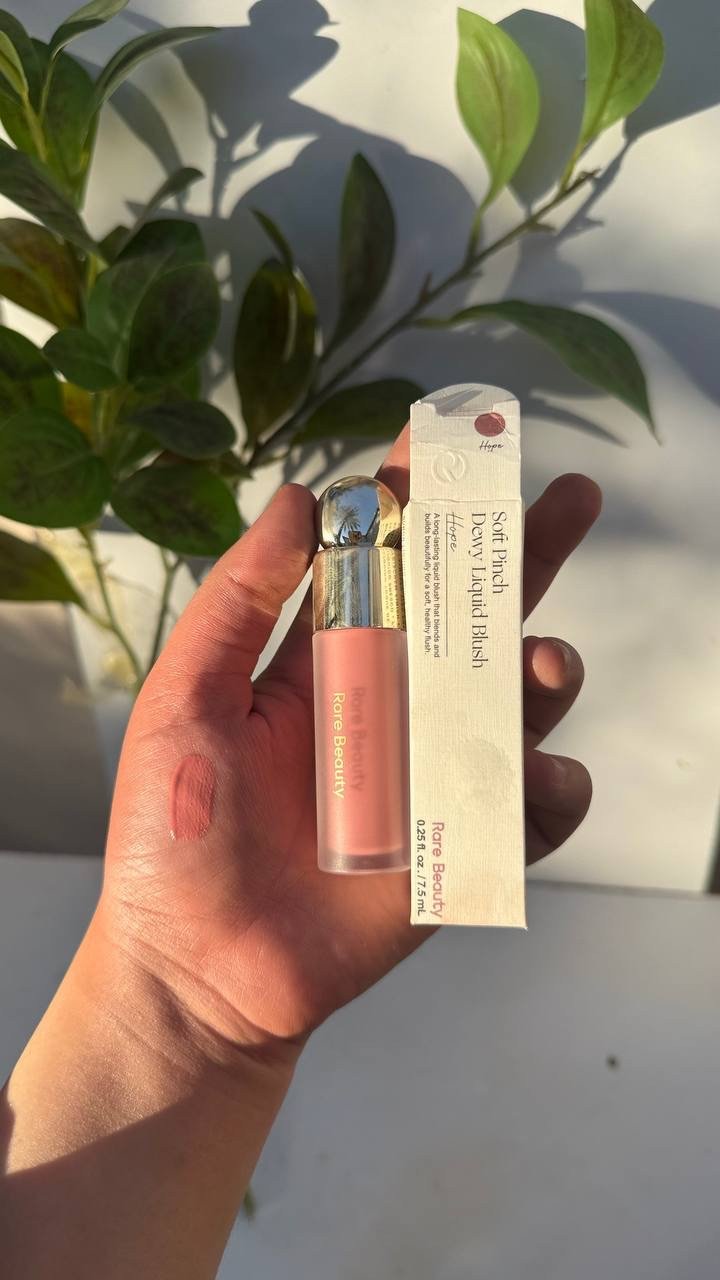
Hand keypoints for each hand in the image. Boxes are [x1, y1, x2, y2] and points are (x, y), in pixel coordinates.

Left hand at [99, 430, 600, 1060]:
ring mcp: (429, 774)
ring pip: (516, 704)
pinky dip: (553, 787)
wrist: (198, 968)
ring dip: (544, 671)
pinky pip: (533, 808)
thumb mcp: (185, 699)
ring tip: (542, 662)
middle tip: (572, 499)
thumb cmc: (176, 834)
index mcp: (324, 662)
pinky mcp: (460, 846)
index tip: (451, 438)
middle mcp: (390, 705)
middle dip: (523, 554)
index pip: (385, 565)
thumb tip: (299, 500)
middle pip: (472, 616)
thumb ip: (240, 602)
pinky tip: (539, 775)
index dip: (419, 501)